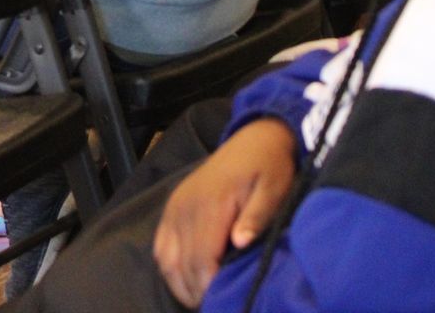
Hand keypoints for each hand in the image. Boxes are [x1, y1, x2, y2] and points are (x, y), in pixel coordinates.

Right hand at [153, 119, 297, 305]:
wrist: (253, 137)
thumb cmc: (269, 167)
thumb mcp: (274, 190)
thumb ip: (256, 216)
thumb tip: (240, 242)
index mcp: (211, 204)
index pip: (202, 259)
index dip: (211, 288)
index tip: (226, 302)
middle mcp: (185, 207)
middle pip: (183, 265)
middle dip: (198, 293)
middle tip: (219, 306)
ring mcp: (175, 207)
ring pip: (167, 260)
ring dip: (182, 285)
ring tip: (203, 300)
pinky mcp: (172, 208)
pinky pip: (160, 248)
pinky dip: (170, 269)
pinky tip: (187, 281)